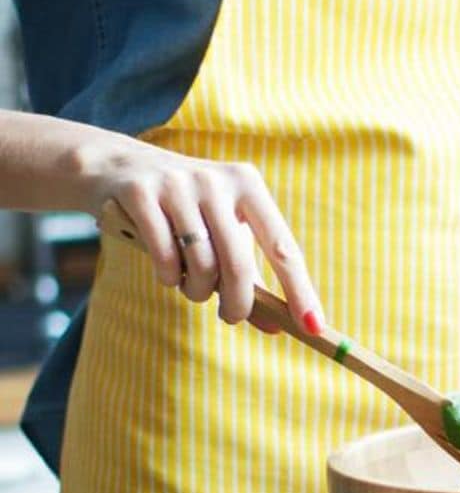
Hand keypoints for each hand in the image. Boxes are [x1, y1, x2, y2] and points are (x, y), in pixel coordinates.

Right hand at [75, 134, 322, 331]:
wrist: (113, 166)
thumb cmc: (183, 209)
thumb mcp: (220, 230)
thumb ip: (249, 277)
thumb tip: (277, 326)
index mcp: (248, 185)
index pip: (283, 246)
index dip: (300, 289)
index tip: (314, 326)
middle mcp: (217, 180)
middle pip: (239, 262)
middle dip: (238, 303)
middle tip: (231, 318)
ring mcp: (178, 184)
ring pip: (200, 264)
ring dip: (196, 290)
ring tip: (190, 286)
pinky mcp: (141, 193)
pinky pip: (163, 256)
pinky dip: (167, 277)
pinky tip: (167, 274)